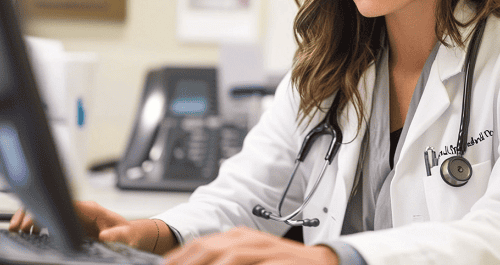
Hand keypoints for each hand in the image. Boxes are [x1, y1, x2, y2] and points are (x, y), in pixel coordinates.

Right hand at [9, 200, 124, 236]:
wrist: (131, 234)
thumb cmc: (128, 233)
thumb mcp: (126, 235)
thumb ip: (117, 235)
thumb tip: (105, 236)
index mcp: (91, 209)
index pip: (63, 204)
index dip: (45, 209)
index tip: (31, 221)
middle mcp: (81, 209)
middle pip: (51, 203)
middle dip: (31, 211)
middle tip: (18, 227)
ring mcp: (75, 214)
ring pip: (48, 209)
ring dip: (30, 216)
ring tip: (18, 229)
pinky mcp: (72, 222)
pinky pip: (50, 218)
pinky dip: (37, 223)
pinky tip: (29, 232)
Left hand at [162, 227, 338, 264]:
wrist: (322, 263)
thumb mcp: (250, 261)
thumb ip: (225, 262)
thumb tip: (197, 264)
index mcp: (236, 237)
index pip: (198, 244)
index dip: (177, 258)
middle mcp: (246, 239)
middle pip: (205, 248)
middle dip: (183, 263)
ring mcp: (261, 248)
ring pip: (223, 255)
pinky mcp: (275, 259)